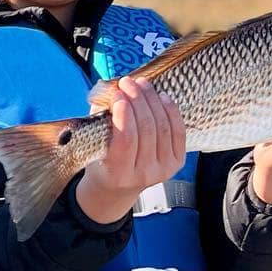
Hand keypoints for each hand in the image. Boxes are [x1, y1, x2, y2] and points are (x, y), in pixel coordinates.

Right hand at [75, 76, 187, 224]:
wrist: (117, 188)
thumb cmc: (102, 162)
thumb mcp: (93, 145)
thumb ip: (101, 119)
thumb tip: (112, 90)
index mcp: (119, 173)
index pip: (126, 140)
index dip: (124, 114)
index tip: (118, 94)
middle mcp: (144, 174)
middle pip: (147, 129)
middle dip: (138, 100)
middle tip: (128, 82)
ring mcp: (163, 169)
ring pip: (162, 127)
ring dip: (152, 100)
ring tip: (142, 84)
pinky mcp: (177, 163)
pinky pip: (178, 131)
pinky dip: (170, 110)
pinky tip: (161, 96)